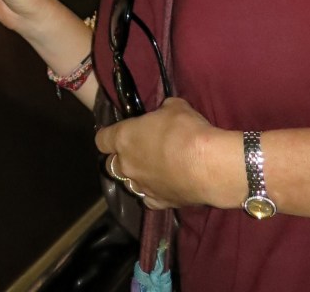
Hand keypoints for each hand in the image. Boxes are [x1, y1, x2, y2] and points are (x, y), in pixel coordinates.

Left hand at [94, 98, 228, 209]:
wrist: (208, 166)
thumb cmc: (185, 130)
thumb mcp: (174, 107)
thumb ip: (162, 110)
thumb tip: (164, 112)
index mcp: (124, 138)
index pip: (101, 140)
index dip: (107, 136)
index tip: (117, 133)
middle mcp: (127, 165)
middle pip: (112, 165)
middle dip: (121, 158)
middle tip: (139, 150)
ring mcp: (142, 187)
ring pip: (130, 183)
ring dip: (137, 176)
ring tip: (154, 170)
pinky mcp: (159, 203)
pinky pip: (149, 199)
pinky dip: (154, 193)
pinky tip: (164, 186)